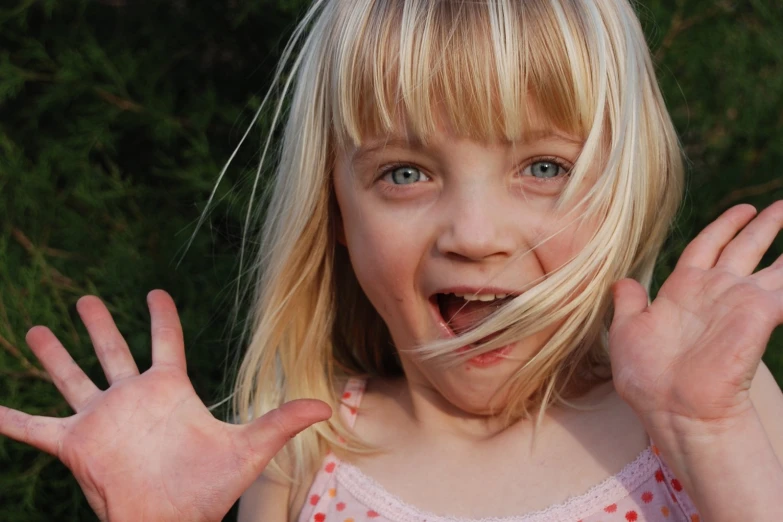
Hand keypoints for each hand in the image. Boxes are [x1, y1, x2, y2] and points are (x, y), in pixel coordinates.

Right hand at [0, 290, 330, 521]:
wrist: (170, 521)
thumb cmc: (209, 490)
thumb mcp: (248, 449)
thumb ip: (282, 422)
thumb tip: (326, 404)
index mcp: (169, 391)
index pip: (165, 342)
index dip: (161, 317)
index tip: (155, 293)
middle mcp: (132, 399)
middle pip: (112, 352)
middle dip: (98, 325)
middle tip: (84, 299)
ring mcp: (102, 420)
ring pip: (72, 378)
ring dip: (53, 356)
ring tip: (36, 330)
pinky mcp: (76, 446)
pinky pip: (34, 428)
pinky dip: (10, 420)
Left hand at [609, 202, 782, 432]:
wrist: (673, 408)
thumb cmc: (646, 376)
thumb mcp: (628, 331)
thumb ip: (629, 303)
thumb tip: (621, 281)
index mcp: (684, 288)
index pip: (708, 246)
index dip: (724, 226)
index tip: (743, 209)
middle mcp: (715, 291)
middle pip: (744, 247)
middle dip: (764, 226)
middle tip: (782, 205)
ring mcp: (739, 302)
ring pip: (773, 266)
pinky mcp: (759, 315)